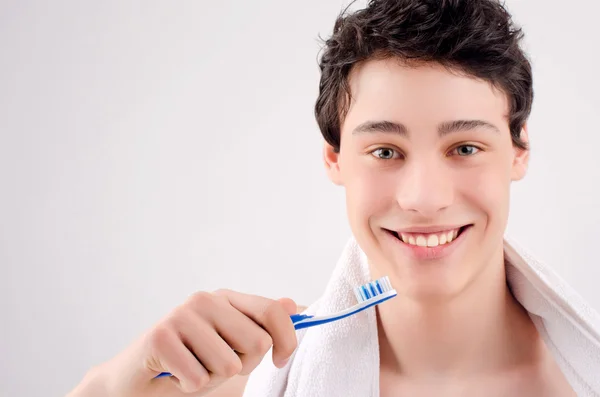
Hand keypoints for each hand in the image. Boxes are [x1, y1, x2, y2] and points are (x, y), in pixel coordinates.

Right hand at [71, 290, 297, 396]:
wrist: (134, 380)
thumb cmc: (187, 363)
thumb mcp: (230, 348)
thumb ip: (260, 327)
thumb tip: (293, 304)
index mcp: (226, 299)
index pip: (273, 313)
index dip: (286, 341)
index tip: (281, 360)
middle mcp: (206, 299)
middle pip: (256, 344)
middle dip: (240, 367)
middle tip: (212, 365)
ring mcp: (182, 314)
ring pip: (228, 366)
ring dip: (211, 380)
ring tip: (191, 369)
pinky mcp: (161, 335)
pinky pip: (198, 378)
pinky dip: (189, 386)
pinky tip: (174, 374)